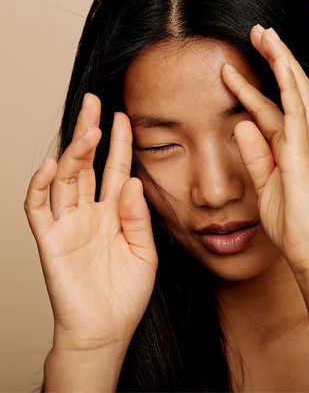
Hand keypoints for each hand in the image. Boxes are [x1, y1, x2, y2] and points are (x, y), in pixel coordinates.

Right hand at [24, 93, 157, 352]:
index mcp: (113, 214)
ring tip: (87, 130)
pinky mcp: (50, 242)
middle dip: (90, 134)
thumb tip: (132, 180)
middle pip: (87, 166)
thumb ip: (138, 216)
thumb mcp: (145, 250)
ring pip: (65, 180)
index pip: (116, 169)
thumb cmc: (127, 293)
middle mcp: (89, 213)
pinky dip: (40, 187)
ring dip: (74, 154)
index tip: (124, 117)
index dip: (119, 144)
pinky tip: (51, 166)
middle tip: (95, 104)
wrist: (107, 328)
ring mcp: (68, 225)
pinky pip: (39, 210)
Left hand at [221, 25, 308, 277]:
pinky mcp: (305, 156)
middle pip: (291, 89)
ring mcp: (307, 146)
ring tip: (265, 34)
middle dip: (275, 60)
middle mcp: (302, 141)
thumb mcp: (265, 186)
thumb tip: (240, 125)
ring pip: (298, 91)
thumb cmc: (295, 227)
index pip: (270, 108)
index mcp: (291, 150)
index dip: (250, 87)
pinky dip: (289, 85)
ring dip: (282, 60)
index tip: (229, 70)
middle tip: (259, 33)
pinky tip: (279, 61)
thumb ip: (255, 155)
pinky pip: (297, 113)